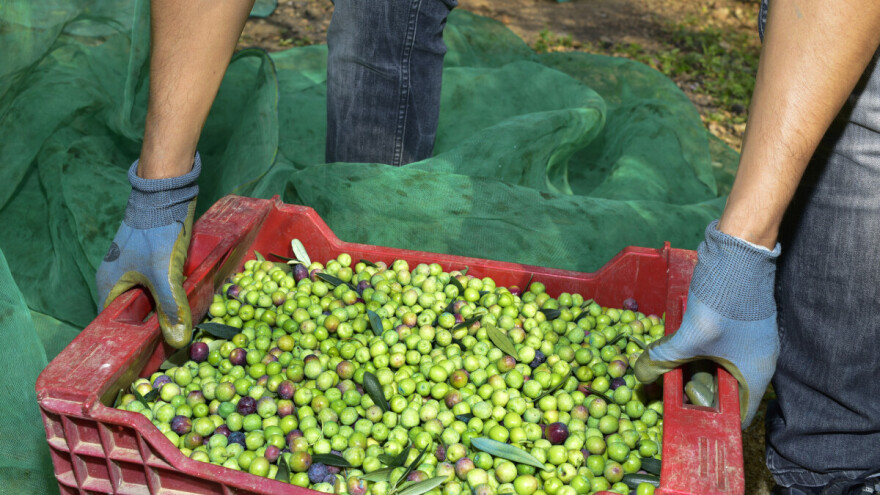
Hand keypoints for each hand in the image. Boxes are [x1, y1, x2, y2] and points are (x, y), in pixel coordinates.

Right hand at [96, 155, 200, 347]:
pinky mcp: (152, 260)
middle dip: (154, 328)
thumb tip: (177, 340)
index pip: (114, 326)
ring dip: (166, 310)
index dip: (131, 343)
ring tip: (186, 327)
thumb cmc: (157, 231)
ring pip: (151, 299)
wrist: (166, 191)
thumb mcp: (165, 274)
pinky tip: (190, 301)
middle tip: (176, 345)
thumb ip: (171, 307)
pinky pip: (161, 285)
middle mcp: (118, 279)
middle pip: (135, 314)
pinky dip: (173, 294)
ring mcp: (135, 268)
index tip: (152, 358)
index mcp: (109, 286)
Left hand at [634, 220, 779, 427]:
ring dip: (691, 371)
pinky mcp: (735, 327)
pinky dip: (695, 352)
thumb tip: (639, 373)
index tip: (684, 423)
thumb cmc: (726, 299)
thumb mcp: (691, 334)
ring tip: (664, 372)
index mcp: (756, 374)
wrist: (740, 251)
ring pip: (716, 369)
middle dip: (694, 396)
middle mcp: (756, 362)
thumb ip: (665, 357)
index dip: (711, 423)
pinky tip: (673, 347)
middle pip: (724, 393)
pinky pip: (714, 350)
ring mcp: (746, 343)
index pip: (738, 415)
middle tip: (665, 396)